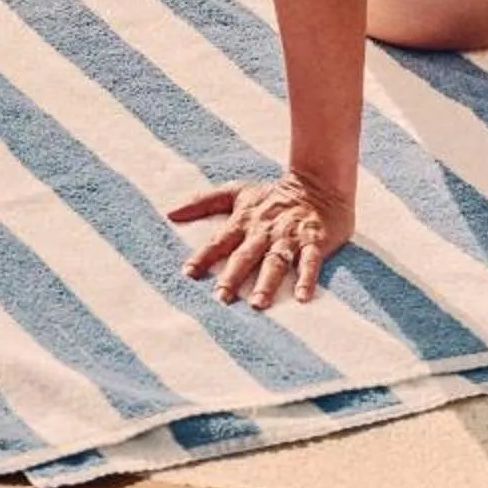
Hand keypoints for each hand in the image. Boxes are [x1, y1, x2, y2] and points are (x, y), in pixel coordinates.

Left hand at [167, 174, 354, 307]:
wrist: (317, 184)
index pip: (219, 240)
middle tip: (222, 297)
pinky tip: (302, 297)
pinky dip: (306, 278)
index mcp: (244, 220)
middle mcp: (264, 230)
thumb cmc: (272, 194)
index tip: (188, 274)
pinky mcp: (315, 241)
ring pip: (275, 261)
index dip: (204, 256)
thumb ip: (202, 202)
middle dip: (233, 276)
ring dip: (267, 283)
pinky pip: (310, 261)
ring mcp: (289, 236)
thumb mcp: (235, 192)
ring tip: (257, 304)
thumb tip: (169, 213)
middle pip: (246, 255)